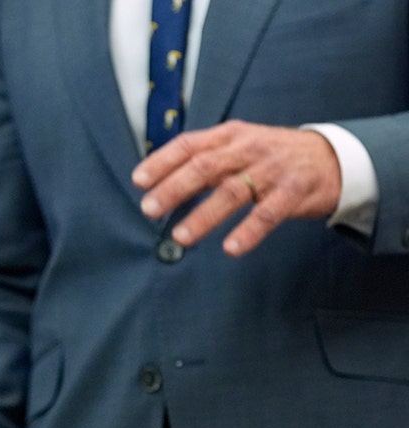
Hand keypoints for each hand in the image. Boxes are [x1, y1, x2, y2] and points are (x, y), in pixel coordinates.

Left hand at [132, 120, 340, 256]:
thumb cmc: (271, 157)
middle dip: (174, 189)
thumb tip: (157, 184)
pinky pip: (268, 213)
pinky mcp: (294, 191)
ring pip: (232, 191)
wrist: (333, 157)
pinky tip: (231, 248)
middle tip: (150, 210)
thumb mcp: (237, 146)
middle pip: (205, 166)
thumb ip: (202, 160)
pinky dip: (249, 231)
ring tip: (181, 237)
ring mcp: (272, 169)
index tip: (139, 181)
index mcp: (229, 136)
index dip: (162, 162)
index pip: (189, 145)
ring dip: (204, 215)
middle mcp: (248, 148)